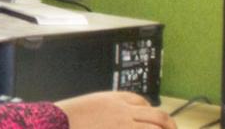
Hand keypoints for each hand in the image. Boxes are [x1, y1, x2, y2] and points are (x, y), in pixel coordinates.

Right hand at [56, 92, 174, 128]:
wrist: (55, 122)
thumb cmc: (65, 117)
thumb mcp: (87, 105)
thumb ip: (104, 108)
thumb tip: (116, 116)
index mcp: (113, 99)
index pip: (142, 101)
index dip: (150, 111)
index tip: (153, 120)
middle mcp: (123, 111)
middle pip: (157, 115)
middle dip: (169, 124)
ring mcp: (123, 126)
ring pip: (156, 128)